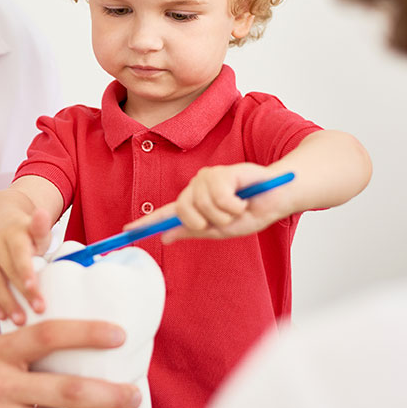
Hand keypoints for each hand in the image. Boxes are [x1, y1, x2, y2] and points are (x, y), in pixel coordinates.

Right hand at [0, 208, 51, 324]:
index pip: (18, 253)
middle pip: (7, 271)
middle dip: (22, 293)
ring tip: (20, 320)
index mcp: (13, 234)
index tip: (33, 288)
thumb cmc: (26, 236)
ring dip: (6, 303)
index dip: (25, 271)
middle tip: (37, 310)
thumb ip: (41, 227)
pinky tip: (1, 315)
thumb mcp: (37, 231)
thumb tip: (43, 214)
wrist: (2, 227)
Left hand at [125, 163, 291, 242]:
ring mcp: (207, 178)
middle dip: (206, 222)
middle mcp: (196, 189)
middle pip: (183, 211)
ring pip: (202, 205)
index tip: (128, 230)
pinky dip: (234, 204)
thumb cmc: (252, 211)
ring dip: (226, 213)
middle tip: (227, 218)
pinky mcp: (221, 171)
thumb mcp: (222, 229)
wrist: (278, 197)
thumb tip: (165, 236)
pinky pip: (218, 195)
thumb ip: (194, 231)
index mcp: (195, 205)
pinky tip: (244, 197)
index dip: (147, 222)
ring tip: (239, 206)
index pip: (166, 214)